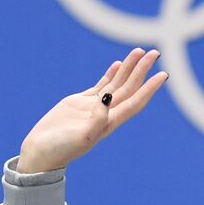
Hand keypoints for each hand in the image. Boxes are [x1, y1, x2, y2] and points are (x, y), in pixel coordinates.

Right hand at [16, 47, 167, 172]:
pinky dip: (111, 74)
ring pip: (117, 83)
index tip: (163, 74)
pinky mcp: (80, 103)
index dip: (149, 88)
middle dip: (142, 70)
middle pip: (129, 88)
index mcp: (110, 122)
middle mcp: (106, 113)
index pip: (135, 101)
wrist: (40, 153)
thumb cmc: (60, 149)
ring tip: (139, 51)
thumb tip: (107, 100)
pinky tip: (119, 64)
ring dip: (129, 69)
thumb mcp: (80, 137)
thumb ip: (96, 120)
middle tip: (154, 53)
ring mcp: (94, 107)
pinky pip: (101, 85)